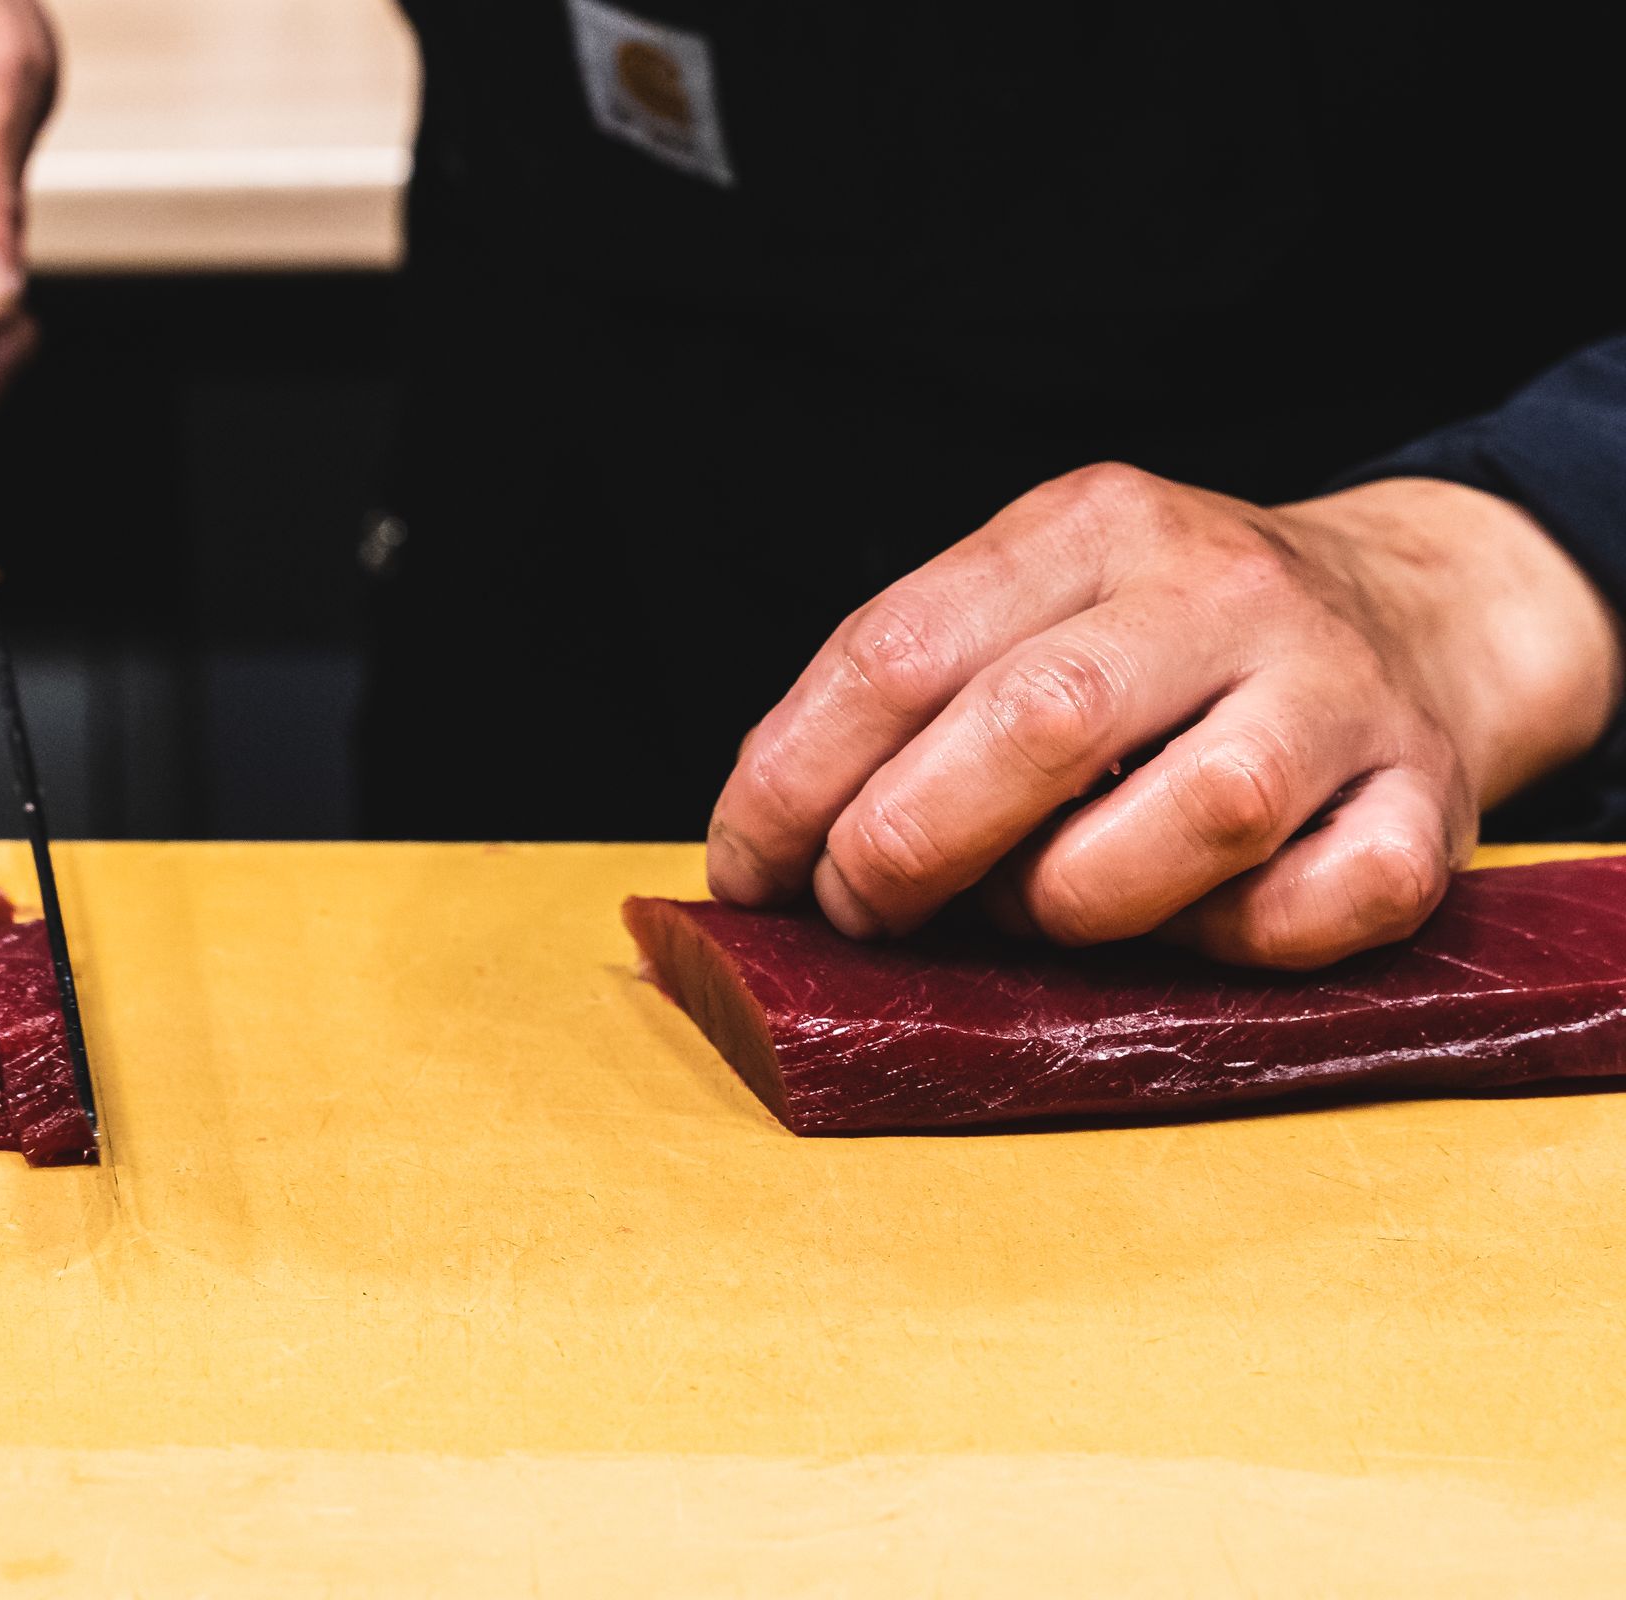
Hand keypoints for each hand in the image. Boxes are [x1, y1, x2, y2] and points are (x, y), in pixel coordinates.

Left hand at [707, 464, 1624, 967]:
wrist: (1420, 607)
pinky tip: (1191, 922)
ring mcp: (1336, 692)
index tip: (749, 868)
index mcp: (1089, 526)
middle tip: (862, 909)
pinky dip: (1230, 944)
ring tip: (1031, 908)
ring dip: (1067, 903)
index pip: (899, 649)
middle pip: (1036, 725)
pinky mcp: (1427, 801)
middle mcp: (1218, 590)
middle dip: (906, 848)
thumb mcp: (1039, 600)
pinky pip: (1317, 907)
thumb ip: (917, 690)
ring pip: (1188, 819)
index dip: (793, 781)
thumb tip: (776, 844)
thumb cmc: (1171, 637)